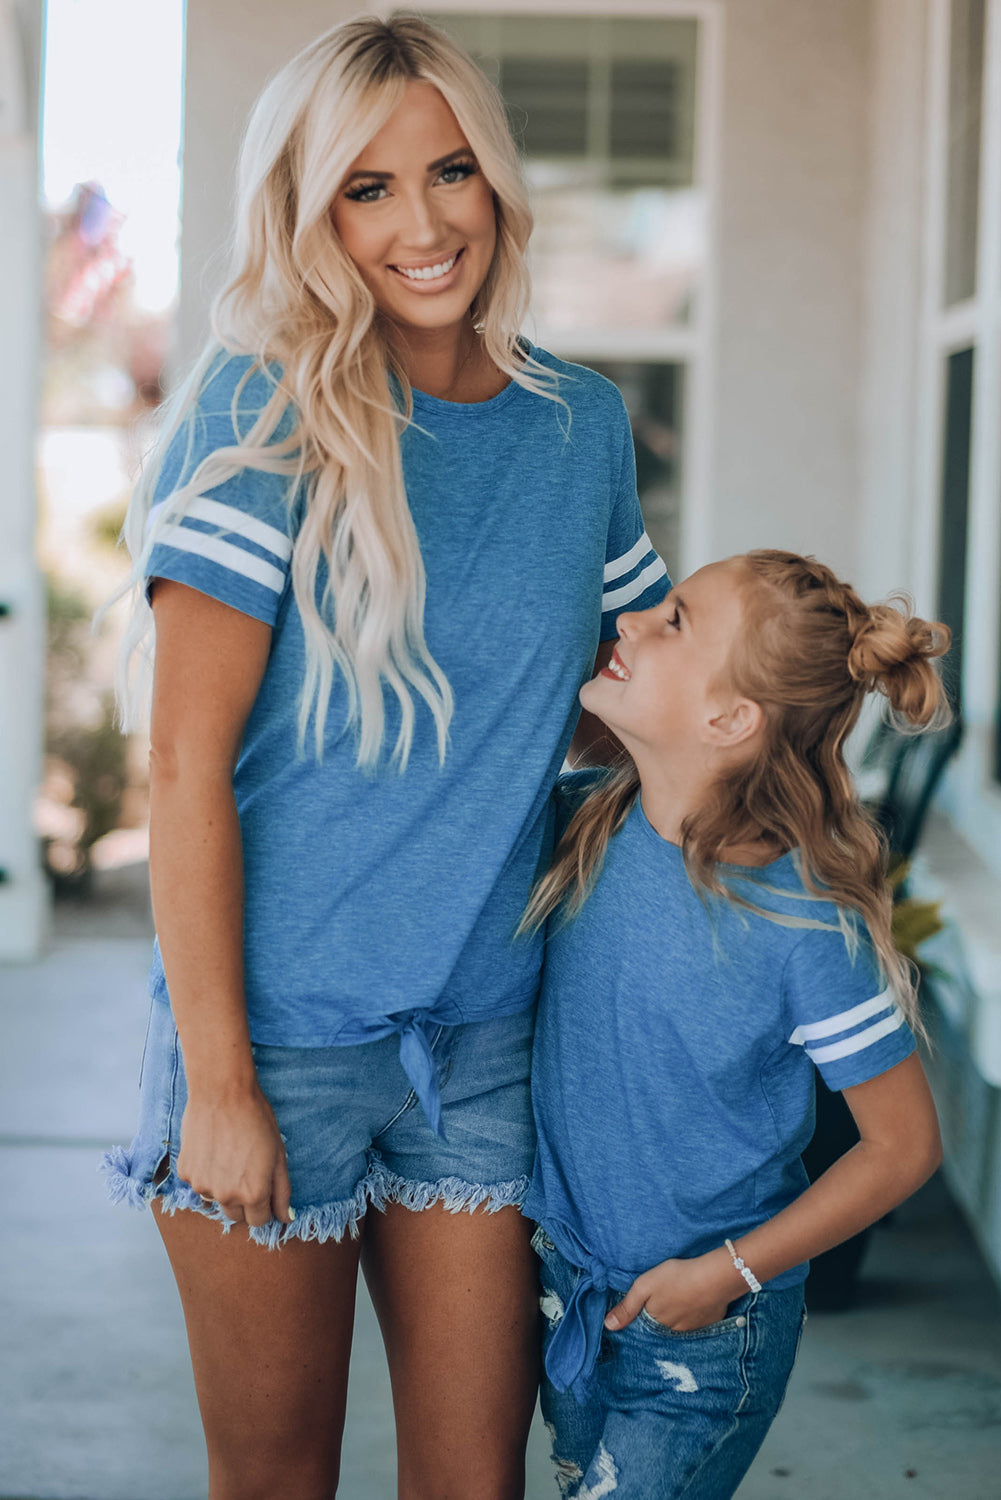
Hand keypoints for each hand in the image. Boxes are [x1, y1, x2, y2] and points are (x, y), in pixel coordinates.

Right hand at [177, 1084, 292, 1228]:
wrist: (222, 1092)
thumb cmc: (256, 1119)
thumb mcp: (278, 1154)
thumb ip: (282, 1191)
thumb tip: (286, 1217)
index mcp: (253, 1194)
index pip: (259, 1221)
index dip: (264, 1206)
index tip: (263, 1189)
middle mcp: (226, 1196)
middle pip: (236, 1215)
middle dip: (243, 1200)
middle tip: (246, 1169)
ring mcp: (202, 1186)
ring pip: (215, 1198)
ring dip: (222, 1186)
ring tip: (228, 1154)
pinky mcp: (185, 1173)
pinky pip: (198, 1181)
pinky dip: (205, 1171)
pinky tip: (212, 1147)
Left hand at [604, 1250, 742, 1332]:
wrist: (715, 1278)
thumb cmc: (676, 1278)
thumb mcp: (644, 1287)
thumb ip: (627, 1307)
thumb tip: (608, 1326)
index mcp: (656, 1322)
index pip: (644, 1325)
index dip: (641, 1315)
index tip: (642, 1306)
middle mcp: (674, 1331)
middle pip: (662, 1325)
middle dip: (659, 1315)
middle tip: (663, 1298)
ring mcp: (694, 1328)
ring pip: (680, 1324)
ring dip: (677, 1314)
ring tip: (678, 1297)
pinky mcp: (710, 1322)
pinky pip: (697, 1321)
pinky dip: (694, 1313)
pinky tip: (695, 1300)